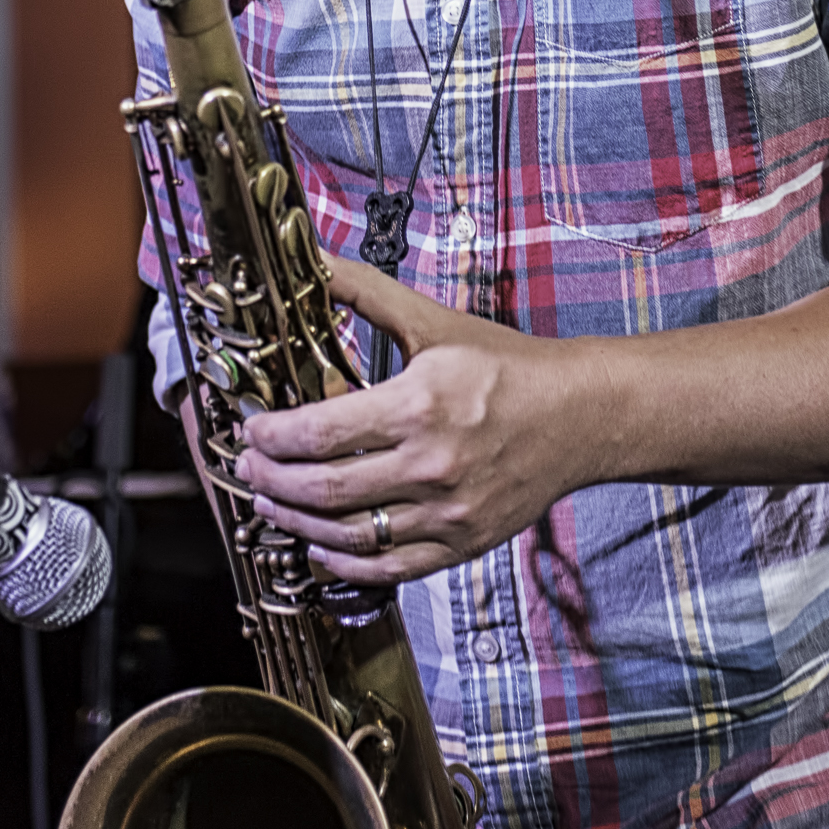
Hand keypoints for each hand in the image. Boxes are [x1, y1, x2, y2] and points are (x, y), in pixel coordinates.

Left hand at [236, 254, 600, 581]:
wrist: (579, 415)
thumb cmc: (505, 365)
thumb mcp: (431, 321)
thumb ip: (363, 292)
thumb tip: (311, 260)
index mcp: (419, 404)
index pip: (320, 432)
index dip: (272, 436)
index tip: (252, 429)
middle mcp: (433, 464)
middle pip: (324, 489)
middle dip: (271, 481)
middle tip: (249, 468)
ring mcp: (449, 512)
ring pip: (349, 535)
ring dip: (296, 524)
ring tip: (270, 504)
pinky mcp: (464, 544)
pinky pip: (390, 568)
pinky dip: (345, 564)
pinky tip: (320, 547)